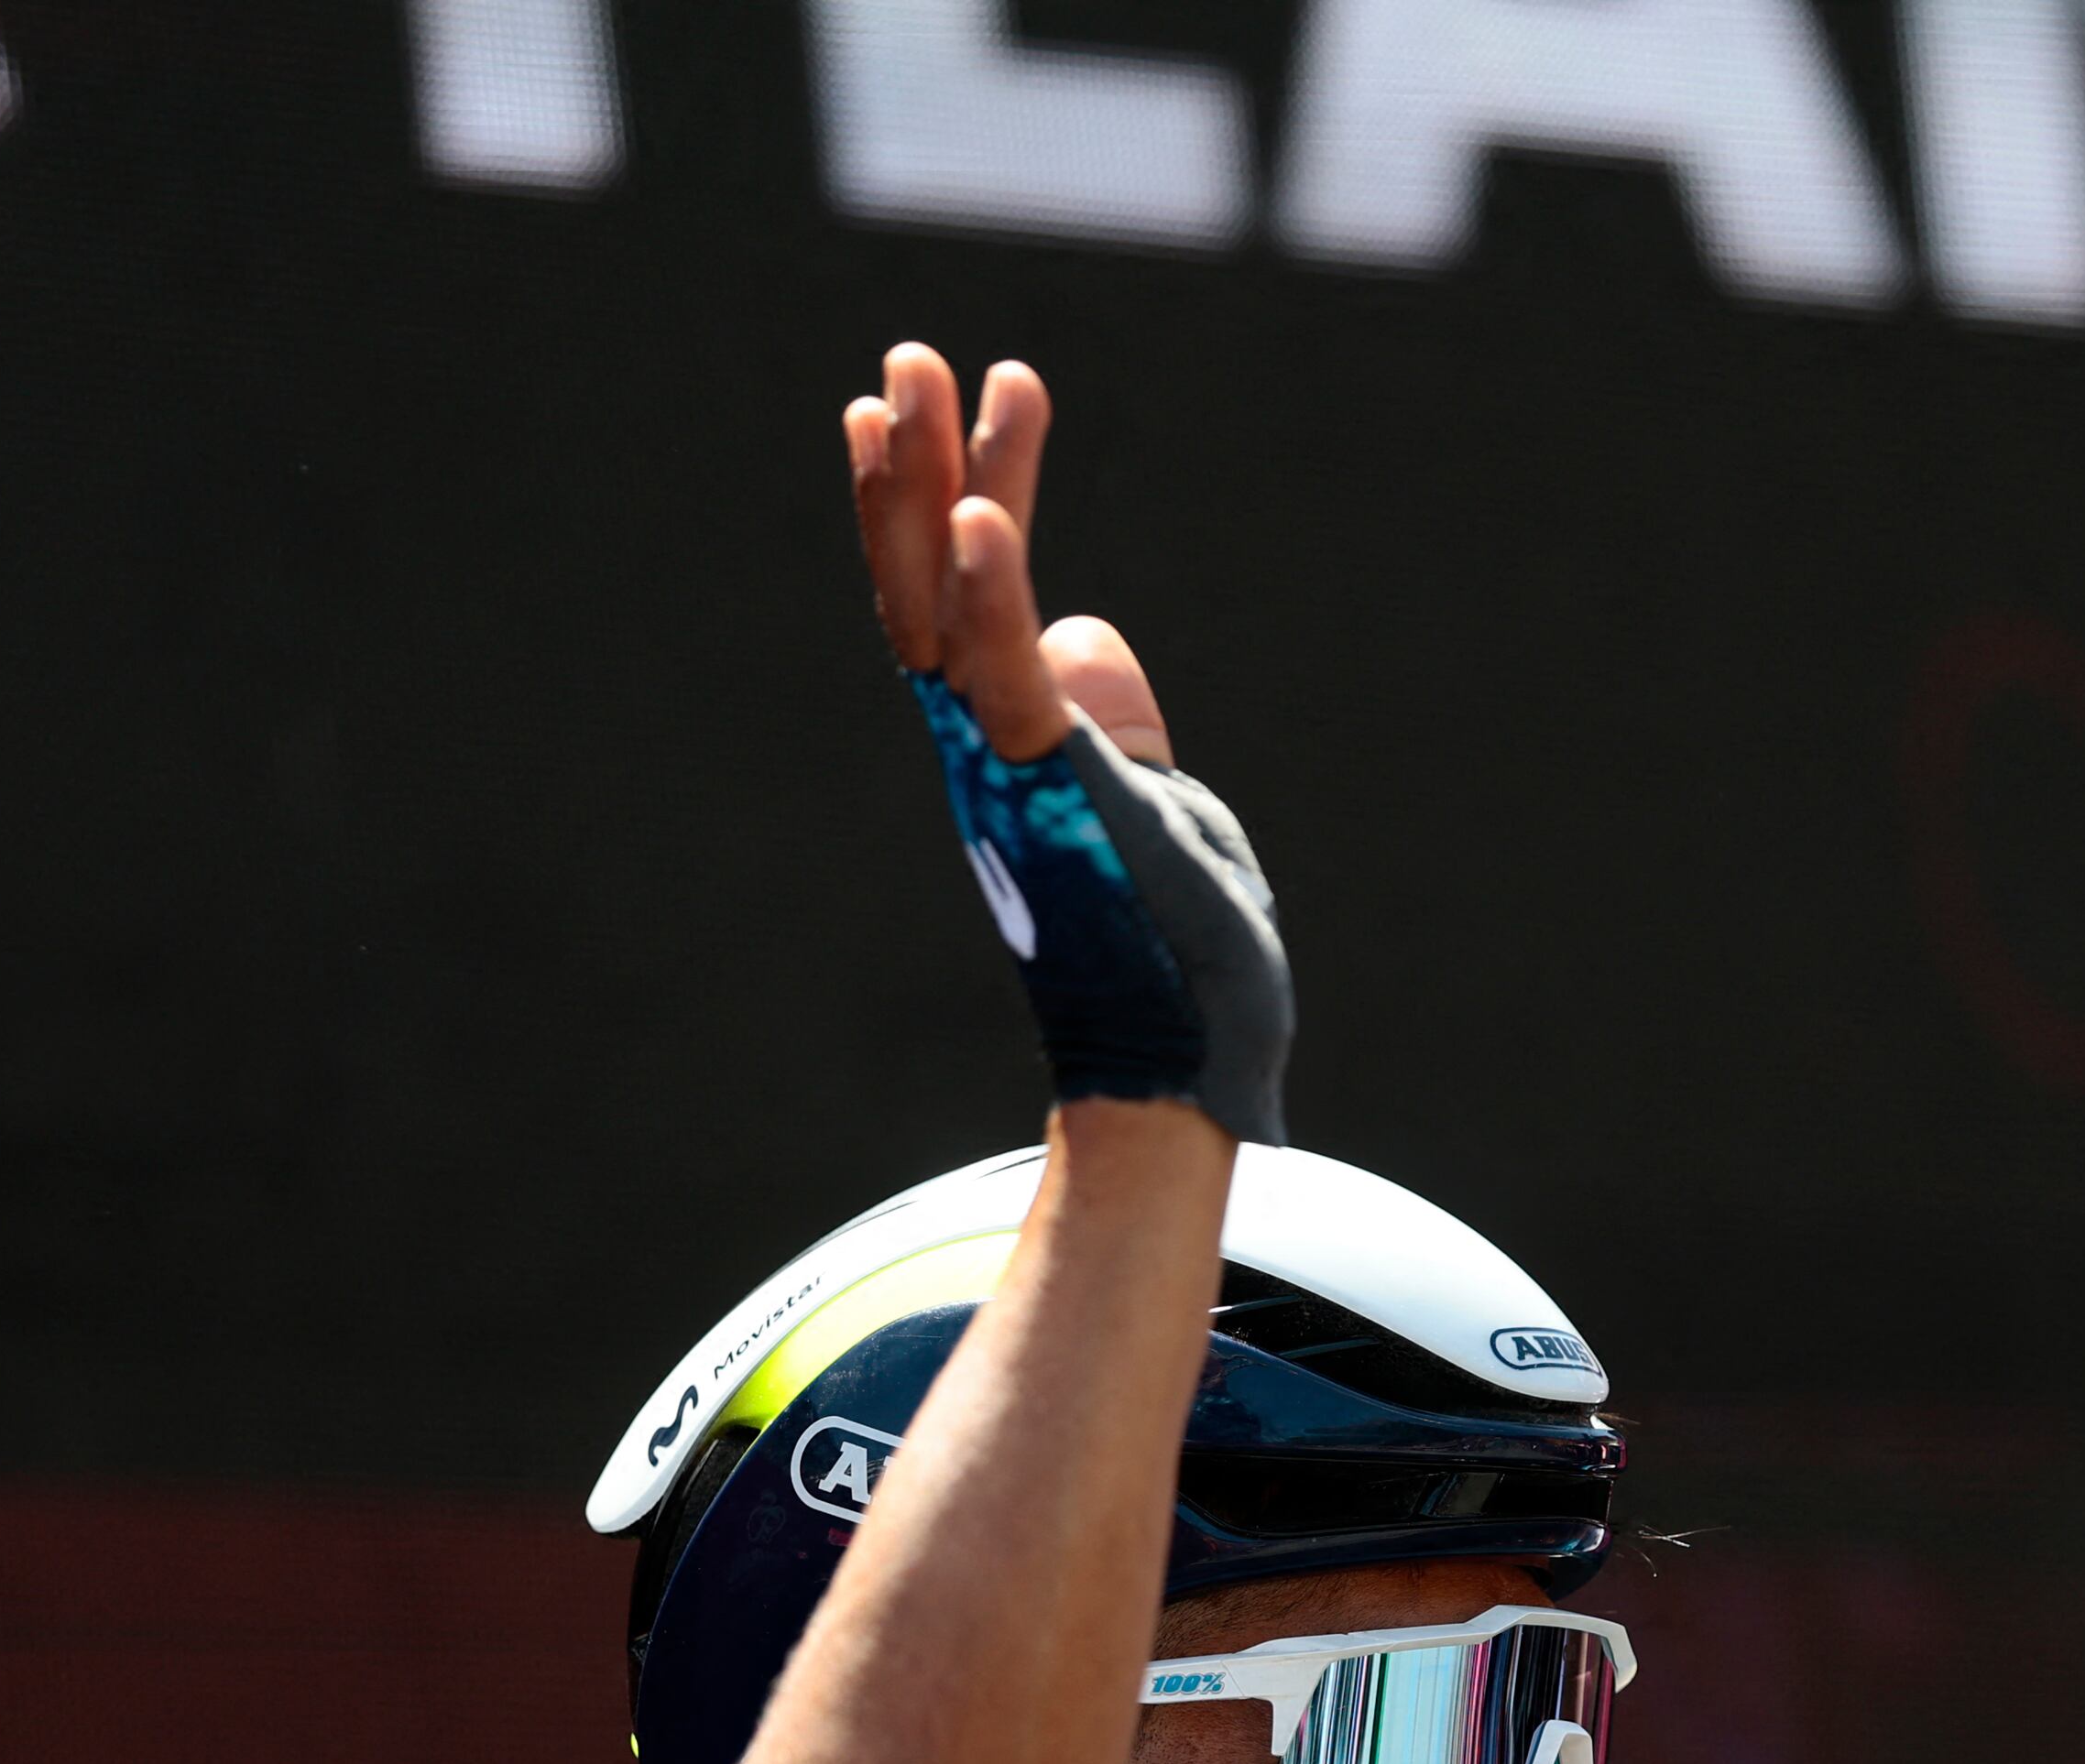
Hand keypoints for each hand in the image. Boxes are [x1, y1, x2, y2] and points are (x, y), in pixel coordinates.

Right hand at [840, 340, 1293, 1145]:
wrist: (1177, 1082)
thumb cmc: (1180, 970)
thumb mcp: (1166, 814)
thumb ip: (1121, 721)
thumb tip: (1083, 631)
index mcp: (1018, 756)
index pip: (971, 609)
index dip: (954, 506)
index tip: (959, 408)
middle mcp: (989, 758)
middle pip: (933, 590)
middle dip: (920, 471)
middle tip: (905, 361)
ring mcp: (1009, 779)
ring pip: (948, 617)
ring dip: (931, 495)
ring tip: (913, 382)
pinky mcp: (1051, 803)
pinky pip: (1010, 689)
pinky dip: (995, 601)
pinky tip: (985, 519)